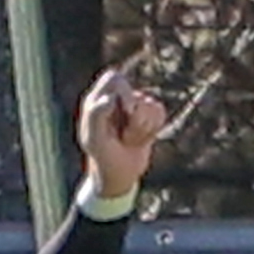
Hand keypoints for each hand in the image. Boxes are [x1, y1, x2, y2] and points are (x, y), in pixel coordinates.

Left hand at [77, 68, 166, 201]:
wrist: (118, 176)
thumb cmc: (103, 158)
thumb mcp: (94, 140)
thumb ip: (96, 116)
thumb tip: (110, 98)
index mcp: (98, 99)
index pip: (114, 78)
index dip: (125, 91)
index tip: (129, 111)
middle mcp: (116, 99)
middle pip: (137, 93)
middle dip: (138, 116)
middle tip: (127, 134)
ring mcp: (134, 107)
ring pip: (150, 104)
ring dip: (144, 128)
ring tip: (130, 140)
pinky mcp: (149, 117)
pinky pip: (160, 111)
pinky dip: (154, 128)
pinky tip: (143, 139)